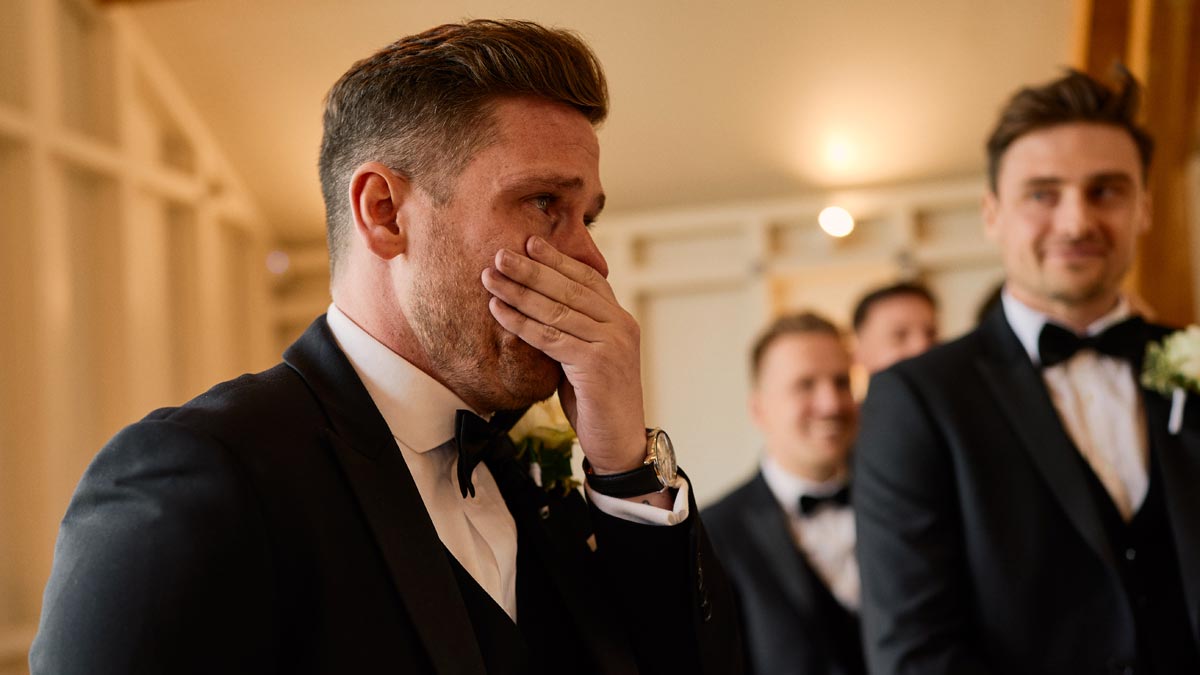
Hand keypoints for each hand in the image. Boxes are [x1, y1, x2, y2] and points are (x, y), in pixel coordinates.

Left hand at [482, 235, 645, 473]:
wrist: (620, 443)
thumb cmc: (597, 402)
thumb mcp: (587, 358)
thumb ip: (573, 331)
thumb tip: (537, 305)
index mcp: (621, 320)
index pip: (588, 280)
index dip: (559, 260)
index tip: (531, 243)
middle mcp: (621, 326)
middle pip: (569, 289)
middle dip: (531, 269)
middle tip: (500, 253)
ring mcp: (612, 344)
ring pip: (557, 310)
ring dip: (519, 292)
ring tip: (490, 278)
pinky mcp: (597, 365)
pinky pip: (550, 338)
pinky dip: (521, 323)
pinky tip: (499, 311)